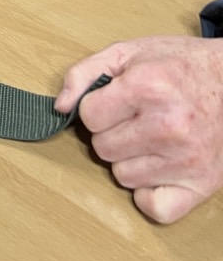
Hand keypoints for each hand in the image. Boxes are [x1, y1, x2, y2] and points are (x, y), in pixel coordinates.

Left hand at [56, 35, 222, 223]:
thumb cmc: (179, 66)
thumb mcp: (128, 52)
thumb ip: (85, 73)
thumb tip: (60, 106)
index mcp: (147, 87)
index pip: (89, 116)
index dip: (96, 107)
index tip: (115, 101)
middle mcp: (168, 126)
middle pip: (103, 148)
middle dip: (111, 133)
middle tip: (134, 118)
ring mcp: (186, 159)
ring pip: (123, 176)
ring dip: (129, 159)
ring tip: (151, 137)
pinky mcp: (201, 185)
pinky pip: (154, 208)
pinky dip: (149, 192)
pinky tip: (158, 168)